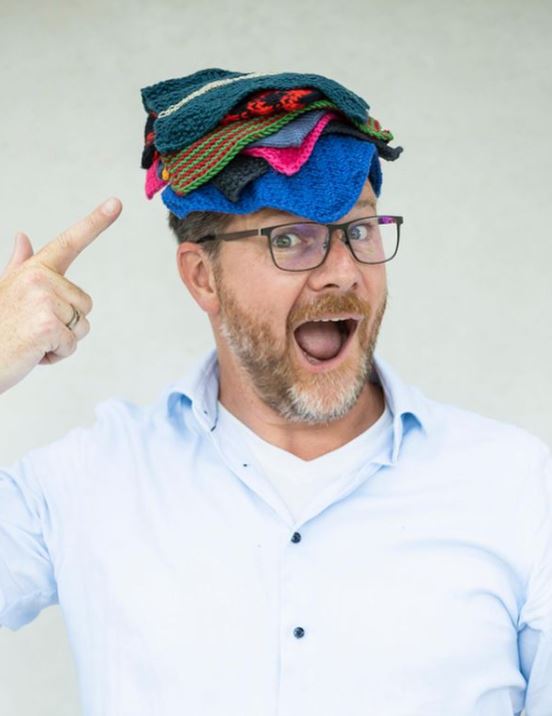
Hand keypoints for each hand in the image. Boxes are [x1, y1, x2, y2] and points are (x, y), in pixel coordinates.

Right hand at [0, 197, 121, 394]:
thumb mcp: (7, 289)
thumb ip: (19, 264)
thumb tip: (23, 236)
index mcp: (34, 269)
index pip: (70, 242)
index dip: (96, 221)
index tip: (117, 202)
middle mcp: (40, 278)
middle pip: (85, 305)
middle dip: (65, 324)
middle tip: (31, 328)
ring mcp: (44, 300)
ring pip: (82, 326)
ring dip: (61, 341)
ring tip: (31, 339)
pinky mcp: (47, 325)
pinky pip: (72, 345)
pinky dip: (56, 355)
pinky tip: (32, 351)